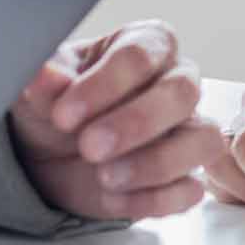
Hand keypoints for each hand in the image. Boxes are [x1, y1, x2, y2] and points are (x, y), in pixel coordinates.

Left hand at [7, 19, 223, 222]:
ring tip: (105, 177)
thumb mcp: (40, 89)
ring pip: (203, 140)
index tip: (64, 114)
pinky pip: (190, 189)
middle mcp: (176, 82)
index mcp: (146, 45)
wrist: (50, 155)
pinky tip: (113, 198)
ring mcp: (187, 130)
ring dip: (156, 163)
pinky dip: (154, 198)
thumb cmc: (58, 106)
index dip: (105, 85)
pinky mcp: (184, 176)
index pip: (142, 54)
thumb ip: (45, 81)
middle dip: (137, 122)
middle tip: (89, 146)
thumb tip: (47, 77)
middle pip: (183, 92)